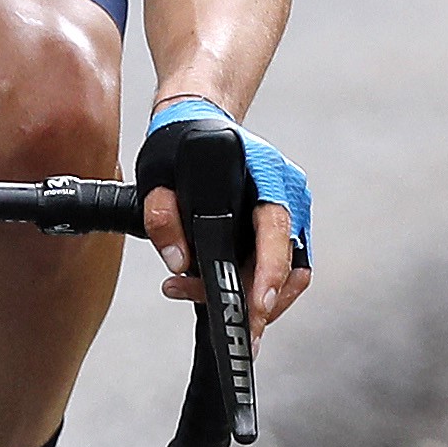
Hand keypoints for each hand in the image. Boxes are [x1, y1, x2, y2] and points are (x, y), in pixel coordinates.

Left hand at [136, 100, 311, 333]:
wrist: (196, 123)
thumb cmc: (181, 144)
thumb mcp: (157, 173)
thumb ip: (162, 216)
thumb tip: (179, 262)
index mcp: (268, 175)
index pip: (276, 231)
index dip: (270, 273)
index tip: (259, 306)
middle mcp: (288, 195)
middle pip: (290, 265)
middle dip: (260, 302)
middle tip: (226, 323)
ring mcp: (289, 214)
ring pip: (287, 275)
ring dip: (251, 298)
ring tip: (197, 296)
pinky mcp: (280, 231)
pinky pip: (275, 269)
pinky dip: (249, 286)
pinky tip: (210, 287)